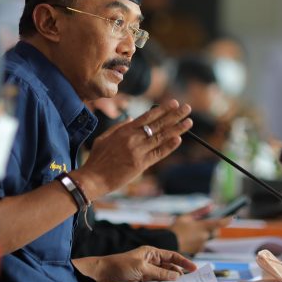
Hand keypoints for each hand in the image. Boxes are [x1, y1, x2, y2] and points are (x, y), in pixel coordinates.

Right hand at [73, 100, 192, 199]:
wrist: (93, 178)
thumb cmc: (97, 159)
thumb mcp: (104, 138)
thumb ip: (119, 127)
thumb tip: (131, 119)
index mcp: (124, 130)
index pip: (147, 117)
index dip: (162, 109)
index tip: (173, 103)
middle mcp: (132, 138)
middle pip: (158, 124)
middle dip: (174, 115)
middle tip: (187, 108)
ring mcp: (137, 151)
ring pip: (161, 137)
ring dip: (177, 129)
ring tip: (188, 122)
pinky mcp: (140, 164)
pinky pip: (158, 154)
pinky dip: (169, 146)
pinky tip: (179, 139)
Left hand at [74, 246, 197, 281]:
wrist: (102, 275)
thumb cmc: (119, 266)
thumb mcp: (141, 268)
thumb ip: (159, 273)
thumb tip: (177, 276)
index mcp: (151, 253)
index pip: (172, 256)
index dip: (184, 261)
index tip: (195, 268)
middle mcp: (151, 262)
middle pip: (170, 268)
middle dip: (180, 274)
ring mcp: (147, 272)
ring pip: (164, 277)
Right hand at [169, 213, 231, 253]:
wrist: (168, 244)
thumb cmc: (176, 228)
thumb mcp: (186, 217)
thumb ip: (200, 211)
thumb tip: (211, 206)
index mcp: (202, 226)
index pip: (219, 223)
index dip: (227, 220)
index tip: (232, 217)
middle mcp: (204, 236)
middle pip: (215, 232)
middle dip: (213, 229)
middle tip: (203, 226)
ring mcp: (202, 245)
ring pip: (207, 238)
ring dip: (203, 235)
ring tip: (190, 234)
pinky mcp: (198, 251)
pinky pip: (202, 245)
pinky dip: (198, 242)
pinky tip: (188, 240)